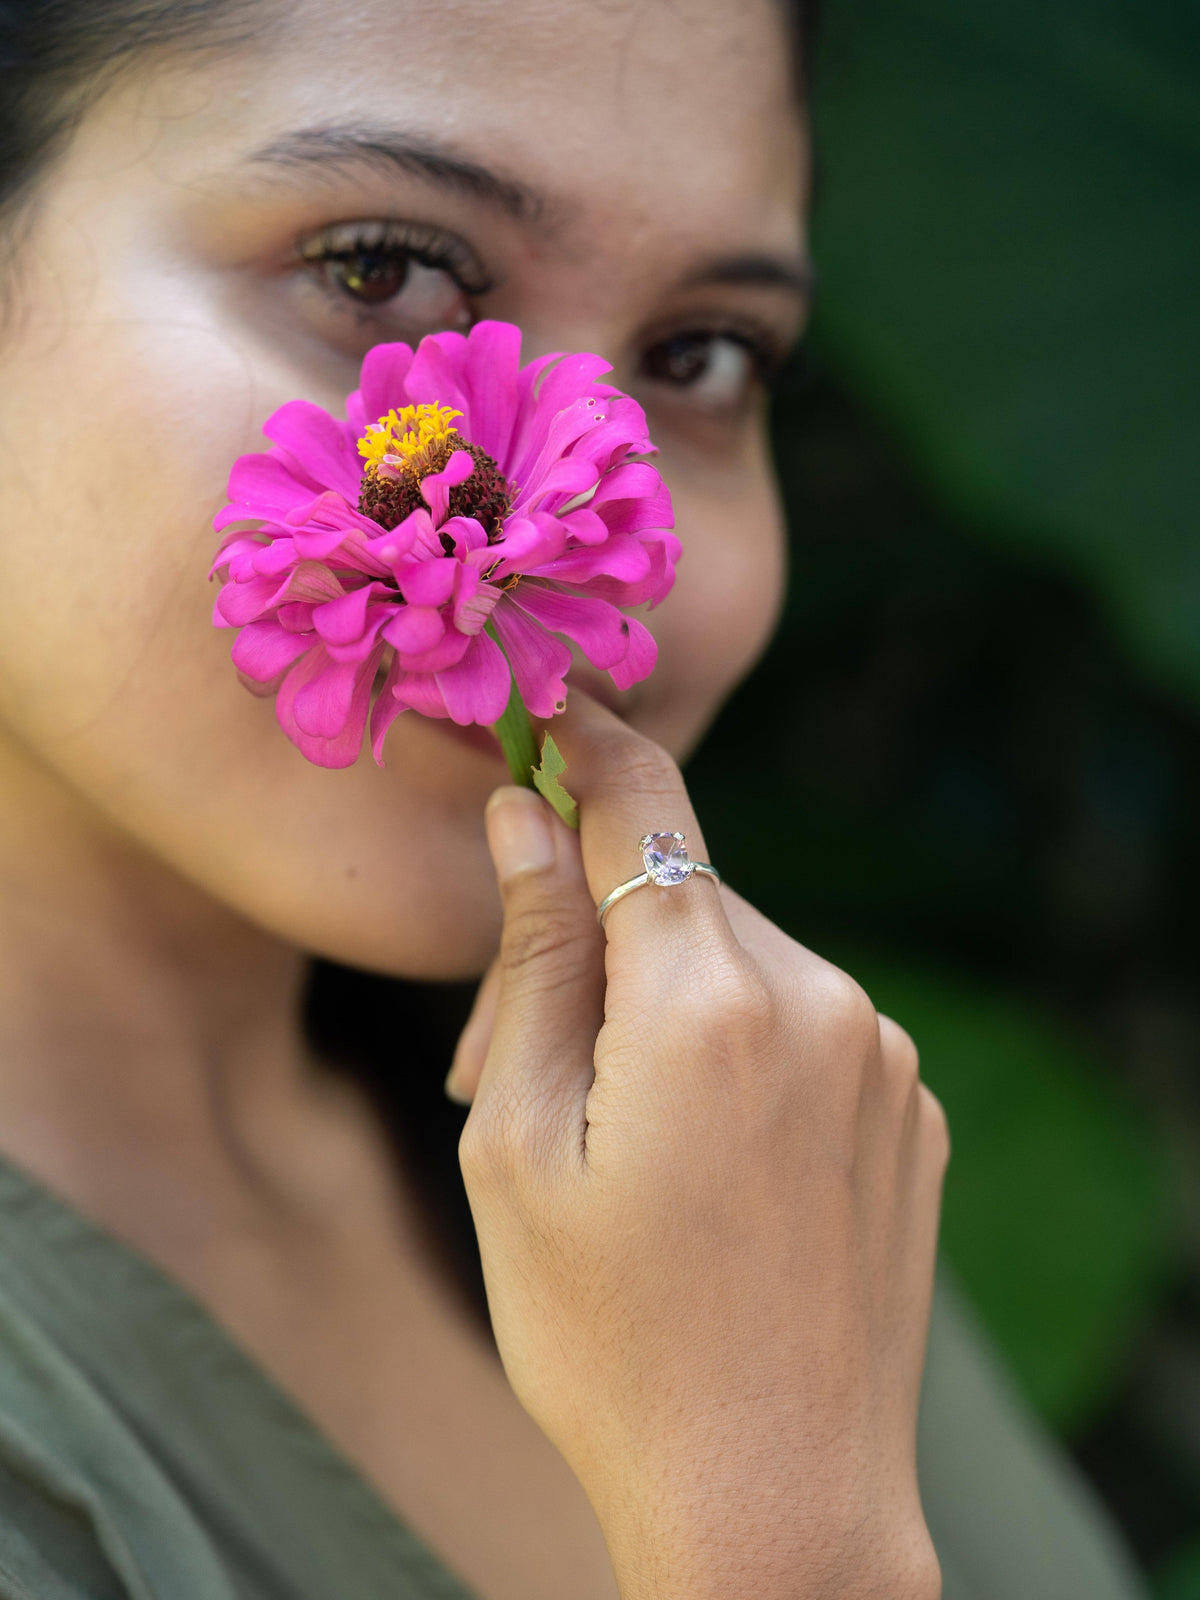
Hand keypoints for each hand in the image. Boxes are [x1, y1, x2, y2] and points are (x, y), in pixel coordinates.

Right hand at [451, 695, 947, 1599]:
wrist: (775, 1505)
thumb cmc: (608, 1340)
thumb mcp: (517, 1145)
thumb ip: (533, 959)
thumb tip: (528, 818)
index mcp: (710, 1002)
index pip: (639, 805)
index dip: (586, 743)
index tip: (550, 708)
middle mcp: (823, 1001)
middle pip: (680, 895)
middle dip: (594, 936)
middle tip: (507, 1053)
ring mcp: (884, 1058)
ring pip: (743, 961)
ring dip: (667, 1003)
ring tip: (614, 1137)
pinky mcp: (914, 1111)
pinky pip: (807, 1028)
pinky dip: (743, 1053)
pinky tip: (705, 1165)